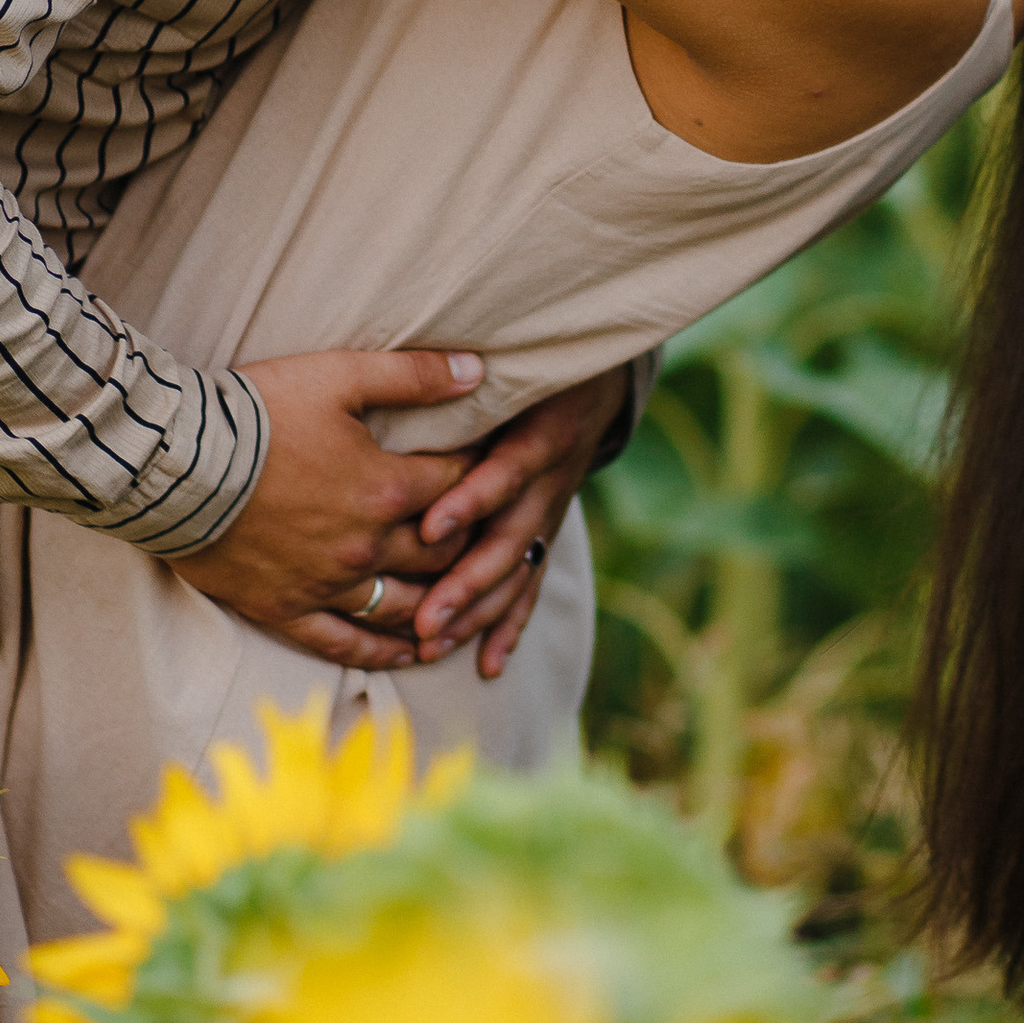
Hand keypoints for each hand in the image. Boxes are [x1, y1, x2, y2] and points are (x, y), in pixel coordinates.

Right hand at [170, 346, 487, 670]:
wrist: (175, 463)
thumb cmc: (256, 412)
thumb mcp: (340, 375)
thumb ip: (414, 375)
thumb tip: (479, 370)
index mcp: (386, 488)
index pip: (457, 487)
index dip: (481, 475)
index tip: (494, 469)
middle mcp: (366, 547)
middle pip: (439, 554)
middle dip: (468, 544)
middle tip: (485, 539)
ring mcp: (327, 585)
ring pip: (403, 607)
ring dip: (439, 608)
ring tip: (463, 608)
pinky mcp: (286, 610)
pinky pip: (345, 645)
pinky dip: (382, 654)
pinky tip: (408, 655)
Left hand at [403, 363, 636, 681]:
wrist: (599, 377)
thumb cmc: (536, 362)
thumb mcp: (515, 358)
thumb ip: (470, 373)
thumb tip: (424, 369)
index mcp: (540, 434)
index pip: (504, 473)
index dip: (470, 501)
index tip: (429, 527)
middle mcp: (549, 483)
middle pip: (508, 540)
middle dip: (464, 583)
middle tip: (424, 618)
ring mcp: (549, 514)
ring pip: (516, 572)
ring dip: (476, 612)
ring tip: (434, 642)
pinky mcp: (546, 533)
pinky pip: (530, 586)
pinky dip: (510, 626)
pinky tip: (488, 664)